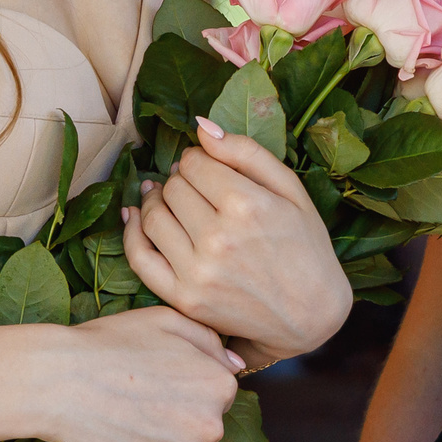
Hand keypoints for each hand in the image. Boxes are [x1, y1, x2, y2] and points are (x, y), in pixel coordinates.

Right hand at [40, 306, 241, 441]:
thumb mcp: (167, 320)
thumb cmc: (110, 344)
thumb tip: (235, 365)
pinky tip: (117, 440)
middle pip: (203, 427)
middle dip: (179, 417)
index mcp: (219, 386)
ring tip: (125, 418)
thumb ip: (210, 340)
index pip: (217, 393)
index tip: (159, 381)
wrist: (60, 381)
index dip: (187, 386)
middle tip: (140, 400)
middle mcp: (210, 427)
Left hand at [123, 120, 352, 367]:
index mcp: (246, 205)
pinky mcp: (184, 299)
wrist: (311, 314)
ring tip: (168, 198)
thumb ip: (247, 153)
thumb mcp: (291, 189)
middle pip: (174, 188)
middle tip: (194, 186)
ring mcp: (197, 272)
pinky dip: (131, 232)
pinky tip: (135, 216)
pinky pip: (140, 257)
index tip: (207, 167)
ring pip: (154, 217)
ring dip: (156, 200)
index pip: (194, 163)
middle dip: (181, 179)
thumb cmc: (306, 246)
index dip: (198, 159)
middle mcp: (218, 238)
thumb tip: (202, 127)